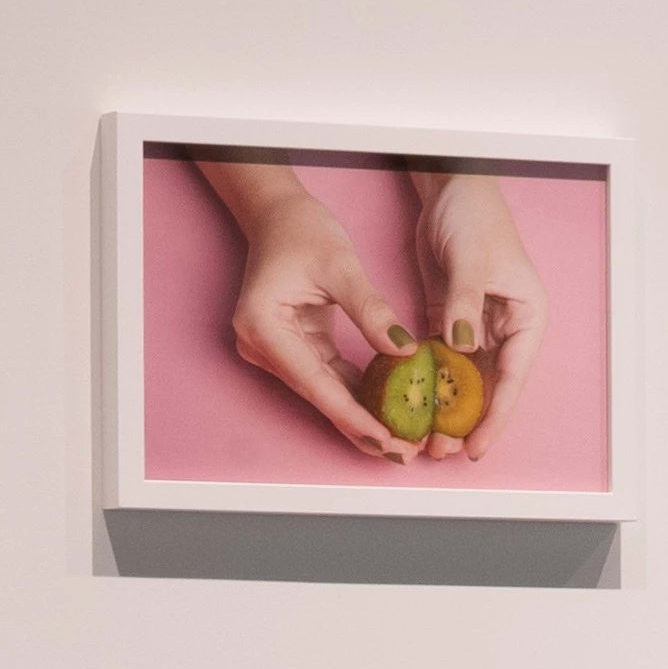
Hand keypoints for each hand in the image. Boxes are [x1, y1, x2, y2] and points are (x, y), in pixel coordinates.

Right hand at [201, 167, 417, 461]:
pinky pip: (327, 377)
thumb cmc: (302, 231)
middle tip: (402, 452)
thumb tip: (406, 350)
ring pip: (324, 392)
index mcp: (263, 326)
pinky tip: (387, 412)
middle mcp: (261, 346)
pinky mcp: (291, 348)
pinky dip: (356, 393)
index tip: (384, 439)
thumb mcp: (341, 266)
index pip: (315, 382)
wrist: (278, 215)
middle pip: (318, 396)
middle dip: (360, 425)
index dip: (352, 415)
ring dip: (361, 415)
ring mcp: (274, 350)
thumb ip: (371, 310)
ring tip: (401, 440)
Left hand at [408, 174, 548, 460]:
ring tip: (424, 439)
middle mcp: (506, 328)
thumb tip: (462, 346)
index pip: (512, 377)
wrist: (451, 188)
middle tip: (439, 450)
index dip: (494, 416)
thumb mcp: (472, 262)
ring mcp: (478, 326)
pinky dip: (429, 383)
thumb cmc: (475, 218)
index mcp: (526, 318)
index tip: (475, 447)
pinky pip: (441, 361)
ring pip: (464, 380)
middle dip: (466, 421)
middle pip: (488, 387)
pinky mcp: (450, 320)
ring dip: (445, 409)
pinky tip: (411, 405)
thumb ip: (466, 305)